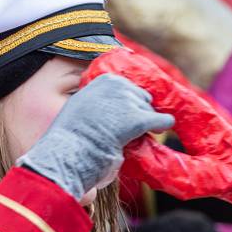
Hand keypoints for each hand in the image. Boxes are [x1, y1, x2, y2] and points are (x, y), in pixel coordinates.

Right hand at [17, 74, 174, 201]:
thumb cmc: (69, 134)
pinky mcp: (140, 119)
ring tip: (132, 135)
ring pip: (150, 110)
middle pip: (140, 97)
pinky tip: (159, 130)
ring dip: (145, 122)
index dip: (125, 102)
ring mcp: (129, 102)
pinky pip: (163, 120)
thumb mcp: (78, 105)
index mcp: (103, 80)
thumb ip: (97, 99)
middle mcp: (118, 86)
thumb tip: (109, 103)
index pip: (125, 86)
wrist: (69, 150)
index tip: (121, 114)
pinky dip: (162, 125)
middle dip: (137, 111)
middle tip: (128, 127)